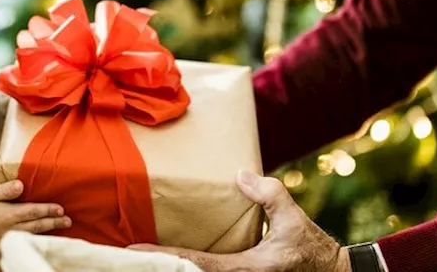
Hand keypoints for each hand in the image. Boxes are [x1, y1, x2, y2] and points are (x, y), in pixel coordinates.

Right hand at [0, 179, 71, 259]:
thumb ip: (6, 189)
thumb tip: (22, 185)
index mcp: (9, 214)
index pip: (35, 211)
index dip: (49, 210)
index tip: (61, 209)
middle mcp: (10, 229)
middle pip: (37, 226)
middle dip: (54, 223)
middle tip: (68, 221)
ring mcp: (6, 241)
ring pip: (31, 236)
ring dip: (46, 232)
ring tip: (58, 230)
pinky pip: (20, 244)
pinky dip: (32, 241)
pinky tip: (37, 239)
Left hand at [131, 170, 348, 271]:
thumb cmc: (312, 250)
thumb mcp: (293, 219)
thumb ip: (269, 194)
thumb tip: (240, 174)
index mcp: (247, 270)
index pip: (196, 265)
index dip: (163, 258)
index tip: (134, 251)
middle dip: (157, 267)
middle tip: (124, 255)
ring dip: (169, 268)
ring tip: (139, 258)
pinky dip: (187, 268)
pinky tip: (170, 262)